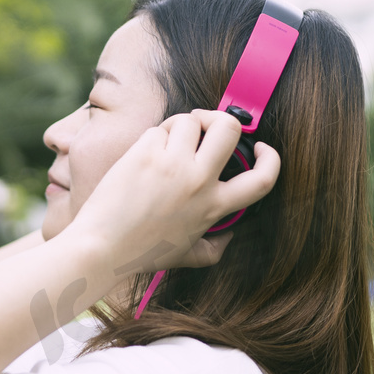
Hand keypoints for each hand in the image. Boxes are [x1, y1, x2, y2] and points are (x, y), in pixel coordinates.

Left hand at [68, 109, 280, 273]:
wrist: (102, 247)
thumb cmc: (142, 253)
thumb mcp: (188, 256)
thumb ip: (216, 248)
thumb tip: (230, 235)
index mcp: (214, 206)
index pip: (263, 179)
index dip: (271, 158)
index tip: (261, 149)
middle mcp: (198, 182)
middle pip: (229, 127)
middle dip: (221, 118)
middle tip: (206, 127)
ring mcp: (172, 165)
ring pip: (190, 120)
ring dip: (181, 126)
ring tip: (166, 145)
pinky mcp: (145, 153)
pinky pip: (159, 128)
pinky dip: (154, 136)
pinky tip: (143, 156)